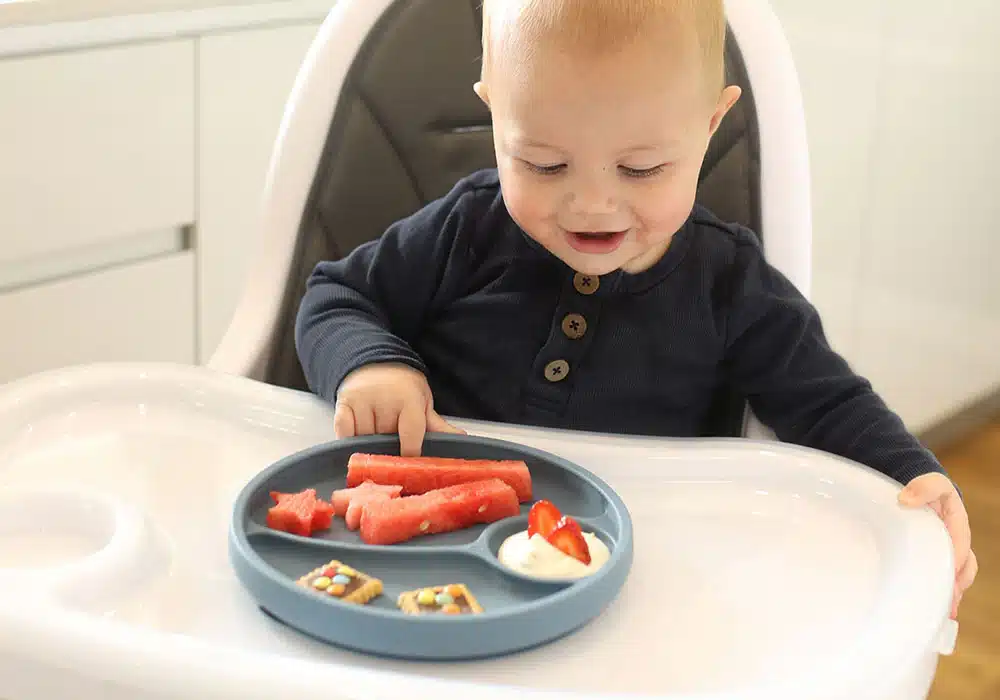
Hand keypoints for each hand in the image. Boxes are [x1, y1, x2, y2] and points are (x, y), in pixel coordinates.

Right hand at [333, 363, 464, 455]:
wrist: (374, 363)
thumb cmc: (402, 387)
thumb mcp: (422, 402)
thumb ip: (436, 424)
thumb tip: (461, 438)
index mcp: (408, 398)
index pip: (410, 434)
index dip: (410, 452)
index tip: (409, 462)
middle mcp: (384, 398)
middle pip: (385, 441)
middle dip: (389, 449)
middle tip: (392, 448)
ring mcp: (361, 401)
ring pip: (364, 441)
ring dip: (369, 446)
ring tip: (377, 436)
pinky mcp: (343, 404)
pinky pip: (344, 434)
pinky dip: (350, 440)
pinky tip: (358, 438)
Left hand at [899, 473, 977, 618]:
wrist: (916, 487)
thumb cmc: (923, 487)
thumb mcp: (928, 482)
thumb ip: (923, 487)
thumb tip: (906, 500)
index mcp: (957, 523)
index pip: (959, 546)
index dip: (956, 563)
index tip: (950, 578)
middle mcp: (954, 539)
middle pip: (963, 567)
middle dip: (957, 585)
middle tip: (948, 603)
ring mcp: (945, 549)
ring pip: (955, 575)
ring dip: (952, 592)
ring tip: (945, 611)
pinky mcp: (934, 556)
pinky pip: (941, 575)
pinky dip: (941, 590)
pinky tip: (935, 607)